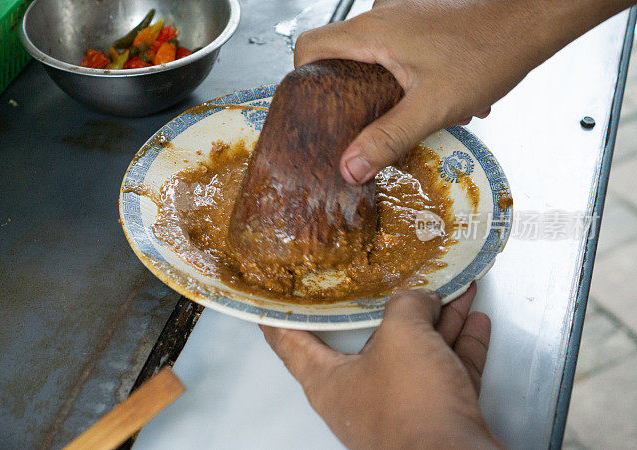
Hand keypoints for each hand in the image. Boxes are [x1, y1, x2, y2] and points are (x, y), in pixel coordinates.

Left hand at [261, 282, 502, 448]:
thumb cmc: (414, 411)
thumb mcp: (401, 337)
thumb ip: (406, 306)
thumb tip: (421, 298)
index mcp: (330, 380)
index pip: (291, 342)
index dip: (280, 317)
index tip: (271, 299)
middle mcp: (360, 394)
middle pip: (371, 340)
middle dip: (390, 307)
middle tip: (392, 279)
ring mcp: (399, 406)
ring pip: (415, 352)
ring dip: (437, 320)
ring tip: (450, 290)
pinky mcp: (435, 415)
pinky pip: (446, 370)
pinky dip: (459, 345)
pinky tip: (472, 322)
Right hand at [294, 0, 632, 183]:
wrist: (532, 20)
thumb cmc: (488, 52)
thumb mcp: (432, 107)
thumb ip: (387, 139)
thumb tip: (349, 167)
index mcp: (371, 33)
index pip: (308, 46)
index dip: (300, 79)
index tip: (309, 109)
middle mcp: (381, 18)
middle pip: (337, 55)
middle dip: (345, 93)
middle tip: (354, 125)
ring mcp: (403, 17)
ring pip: (371, 56)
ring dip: (382, 89)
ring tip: (405, 115)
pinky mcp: (423, 23)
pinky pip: (397, 52)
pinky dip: (406, 77)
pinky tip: (434, 99)